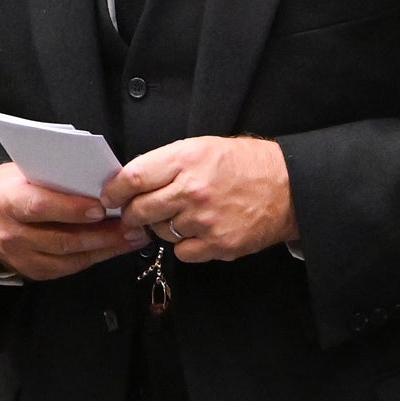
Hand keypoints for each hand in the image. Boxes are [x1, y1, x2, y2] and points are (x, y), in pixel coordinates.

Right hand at [0, 163, 143, 282]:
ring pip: (69, 257)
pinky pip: (69, 267)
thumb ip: (55, 178)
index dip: (71, 209)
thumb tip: (100, 180)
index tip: (101, 207)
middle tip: (131, 225)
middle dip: (101, 234)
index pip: (40, 206)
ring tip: (134, 237)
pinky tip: (116, 247)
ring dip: (106, 248)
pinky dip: (95, 257)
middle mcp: (11, 234)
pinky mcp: (32, 271)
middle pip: (61, 238)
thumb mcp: (25, 173)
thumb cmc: (12, 186)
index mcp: (7, 202)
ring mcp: (21, 257)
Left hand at [111, 137, 295, 264]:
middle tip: (137, 212)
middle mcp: (192, 191)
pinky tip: (201, 230)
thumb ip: (166, 164)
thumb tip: (130, 182)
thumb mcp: (204, 148)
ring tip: (185, 215)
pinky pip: (182, 252)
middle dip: (132, 214)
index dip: (114, 190)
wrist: (289, 187)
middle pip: (139, 211)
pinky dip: (186, 245)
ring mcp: (204, 221)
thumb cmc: (245, 164)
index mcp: (186, 160)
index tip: (110, 197)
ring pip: (160, 233)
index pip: (132, 178)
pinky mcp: (217, 245)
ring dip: (163, 227)